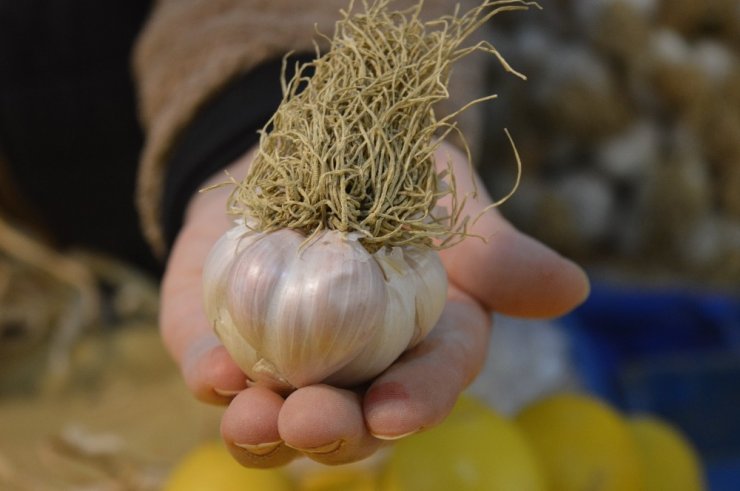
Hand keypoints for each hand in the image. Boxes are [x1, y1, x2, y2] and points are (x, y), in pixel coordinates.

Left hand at [159, 142, 589, 466]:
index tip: (399, 410)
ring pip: (278, 416)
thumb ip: (494, 251)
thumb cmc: (385, 176)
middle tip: (316, 423)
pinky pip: (214, 370)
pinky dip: (211, 378)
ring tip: (254, 422)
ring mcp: (284, 360)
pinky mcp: (221, 340)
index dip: (420, 398)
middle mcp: (355, 366)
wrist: (297, 150)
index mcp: (421, 338)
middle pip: (353, 418)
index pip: (431, 379)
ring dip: (266, 430)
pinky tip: (211, 374)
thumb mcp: (443, 197)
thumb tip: (571, 289)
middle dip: (336, 430)